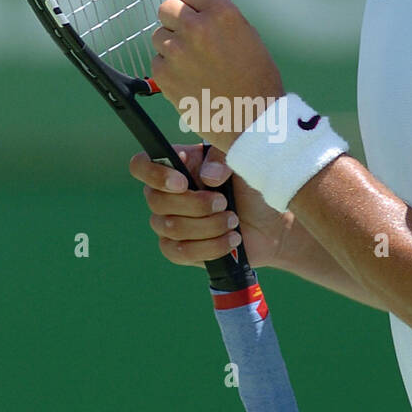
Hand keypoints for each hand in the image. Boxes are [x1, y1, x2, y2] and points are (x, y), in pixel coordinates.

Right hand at [128, 143, 289, 270]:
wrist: (270, 223)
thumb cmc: (252, 187)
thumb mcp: (243, 161)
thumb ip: (224, 159)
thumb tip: (207, 177)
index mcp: (176, 165)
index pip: (141, 165)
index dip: (155, 175)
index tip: (183, 183)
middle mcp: (166, 194)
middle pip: (156, 201)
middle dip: (196, 205)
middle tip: (224, 203)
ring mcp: (168, 223)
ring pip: (171, 228)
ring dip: (208, 226)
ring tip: (233, 221)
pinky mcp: (178, 249)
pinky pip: (180, 252)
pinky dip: (209, 247)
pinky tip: (231, 239)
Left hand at [149, 0, 282, 153]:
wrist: (252, 120)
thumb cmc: (257, 82)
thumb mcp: (248, 37)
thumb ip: (220, 20)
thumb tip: (199, 12)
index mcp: (222, 13)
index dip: (192, 3)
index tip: (195, 12)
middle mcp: (196, 27)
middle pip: (167, 8)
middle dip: (176, 21)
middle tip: (189, 38)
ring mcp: (177, 51)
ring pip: (159, 36)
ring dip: (171, 46)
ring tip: (192, 64)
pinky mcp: (165, 75)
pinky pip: (157, 62)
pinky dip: (168, 69)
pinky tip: (188, 80)